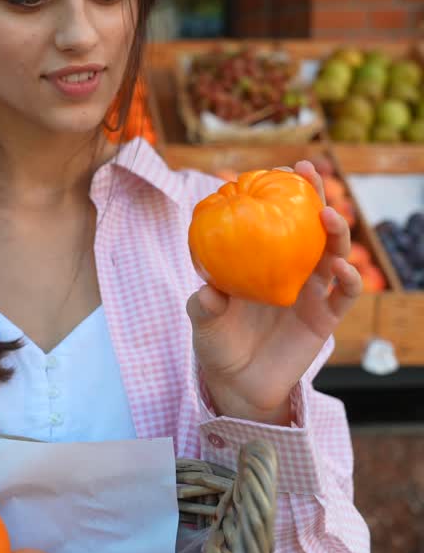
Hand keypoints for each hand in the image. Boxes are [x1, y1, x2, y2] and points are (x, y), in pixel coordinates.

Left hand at [186, 160, 361, 422]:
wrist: (236, 384)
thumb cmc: (216, 343)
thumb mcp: (203, 322)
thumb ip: (204, 306)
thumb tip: (208, 291)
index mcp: (263, 260)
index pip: (277, 217)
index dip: (282, 190)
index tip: (279, 168)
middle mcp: (291, 269)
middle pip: (311, 226)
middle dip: (314, 196)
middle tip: (307, 173)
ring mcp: (311, 292)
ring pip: (334, 253)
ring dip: (336, 232)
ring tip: (329, 217)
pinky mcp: (325, 318)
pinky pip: (343, 295)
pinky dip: (349, 280)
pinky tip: (343, 268)